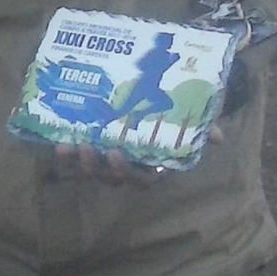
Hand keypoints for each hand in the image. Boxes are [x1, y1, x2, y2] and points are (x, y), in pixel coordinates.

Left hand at [53, 121, 226, 182]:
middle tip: (89, 147)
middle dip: (99, 166)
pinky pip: (75, 159)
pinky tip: (57, 142)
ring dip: (78, 161)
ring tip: (68, 145)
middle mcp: (128, 166)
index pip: (142, 178)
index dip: (128, 171)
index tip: (116, 153)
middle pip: (113, 178)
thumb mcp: (185, 120)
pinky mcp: (88, 149)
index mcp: (151, 163)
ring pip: (91, 170)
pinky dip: (65, 155)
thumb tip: (219, 137)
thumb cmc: (167, 114)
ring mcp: (106, 159)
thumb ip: (201, 128)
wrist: (147, 97)